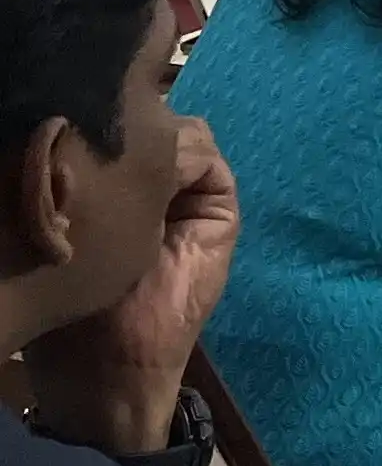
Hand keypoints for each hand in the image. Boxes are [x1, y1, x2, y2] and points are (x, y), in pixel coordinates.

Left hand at [22, 118, 236, 455]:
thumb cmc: (77, 298)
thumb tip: (83, 119)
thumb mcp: (76, 226)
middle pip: (157, 124)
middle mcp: (160, 185)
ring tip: (129, 156)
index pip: (125, 129)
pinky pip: (209, 159)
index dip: (111, 116)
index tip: (85, 111)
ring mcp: (195, 195)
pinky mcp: (220, 209)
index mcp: (123, 188)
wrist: (117, 355)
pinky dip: (186, 156)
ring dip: (158, 139)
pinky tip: (154, 173)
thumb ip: (86, 176)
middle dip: (135, 121)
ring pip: (184, 135)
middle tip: (107, 127)